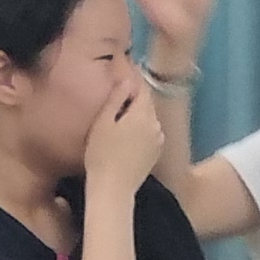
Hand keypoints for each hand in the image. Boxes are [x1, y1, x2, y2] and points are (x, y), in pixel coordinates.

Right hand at [85, 68, 165, 196]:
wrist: (113, 189)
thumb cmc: (101, 154)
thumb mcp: (103, 123)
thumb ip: (116, 99)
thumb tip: (127, 80)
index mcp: (142, 114)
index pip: (141, 87)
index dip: (132, 78)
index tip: (125, 69)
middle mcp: (155, 124)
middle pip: (146, 102)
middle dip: (134, 95)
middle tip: (119, 90)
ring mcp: (158, 140)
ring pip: (148, 117)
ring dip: (137, 112)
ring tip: (120, 113)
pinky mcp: (156, 152)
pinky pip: (150, 132)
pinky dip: (141, 127)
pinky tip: (128, 133)